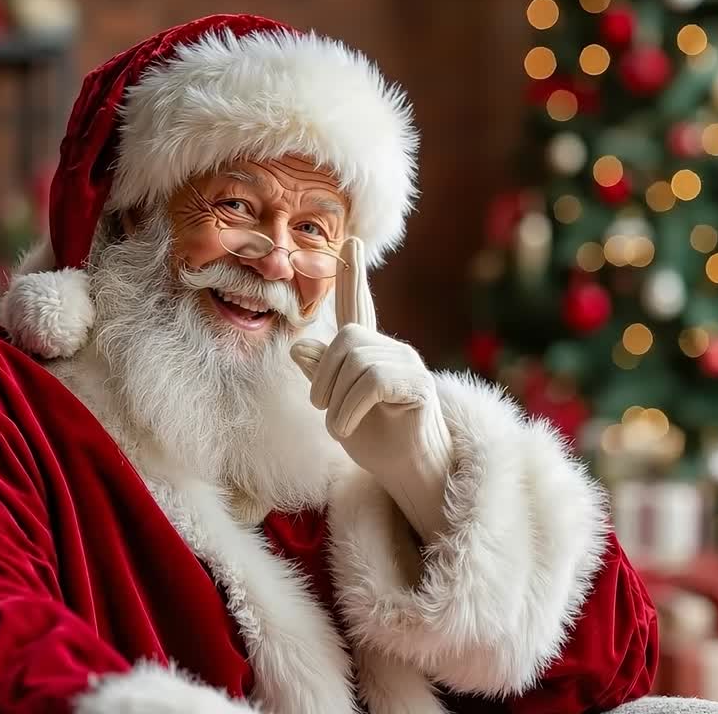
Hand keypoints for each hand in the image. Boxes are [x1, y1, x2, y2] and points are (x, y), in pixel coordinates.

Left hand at [289, 238, 451, 539]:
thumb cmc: (379, 442)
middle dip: (324, 376)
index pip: (359, 307)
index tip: (352, 241)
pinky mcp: (418, 385)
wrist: (411, 475)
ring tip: (341, 426)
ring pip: (355, 361)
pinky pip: (371, 382)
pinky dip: (349, 409)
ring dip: (336, 401)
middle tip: (324, 410)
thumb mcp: (338, 408)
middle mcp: (393, 351)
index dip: (353, 276)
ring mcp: (409, 365)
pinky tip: (349, 429)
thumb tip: (299, 345)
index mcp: (372, 353)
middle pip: (346, 338)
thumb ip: (322, 377)